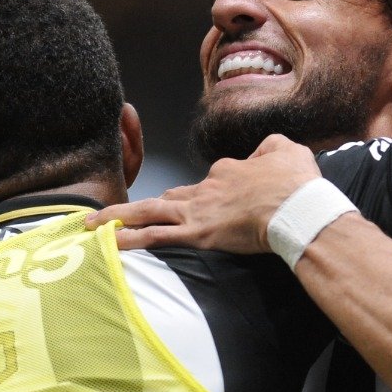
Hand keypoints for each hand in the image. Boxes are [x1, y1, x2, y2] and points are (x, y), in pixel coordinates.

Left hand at [85, 134, 319, 252]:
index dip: (210, 194)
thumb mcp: (288, 150)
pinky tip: (107, 243)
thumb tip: (266, 153)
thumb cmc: (297, 183)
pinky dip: (129, 238)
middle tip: (122, 214)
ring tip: (94, 223)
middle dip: (147, 206)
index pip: (210, 181)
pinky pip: (154, 236)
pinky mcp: (196, 234)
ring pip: (149, 210)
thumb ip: (272, 149)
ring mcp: (198, 211)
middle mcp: (206, 187)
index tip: (215, 209)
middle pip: (172, 196)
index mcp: (229, 170)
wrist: (296, 207)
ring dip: (119, 216)